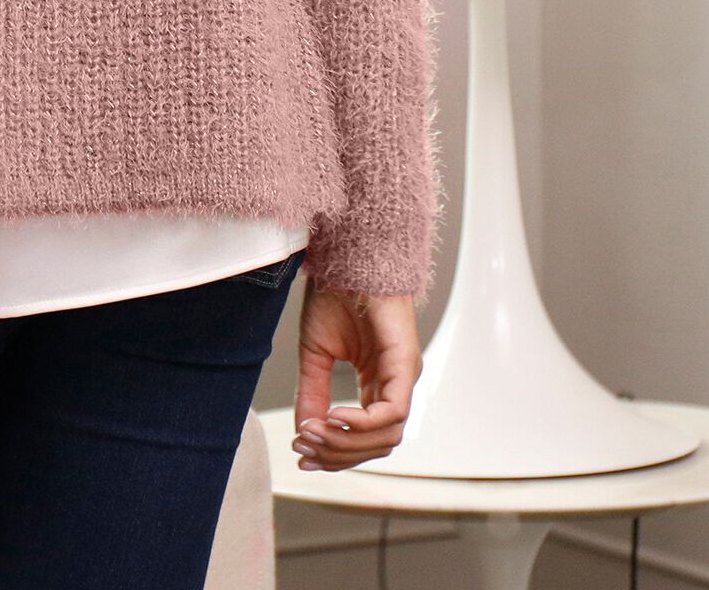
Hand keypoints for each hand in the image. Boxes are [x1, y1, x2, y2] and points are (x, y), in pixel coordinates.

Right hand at [291, 283, 421, 471]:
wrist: (349, 255)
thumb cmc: (338, 292)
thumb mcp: (317, 352)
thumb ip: (313, 392)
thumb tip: (305, 432)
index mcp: (378, 382)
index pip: (364, 436)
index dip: (335, 452)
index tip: (302, 453)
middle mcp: (396, 384)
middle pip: (377, 444)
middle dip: (338, 453)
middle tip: (303, 447)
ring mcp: (404, 376)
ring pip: (388, 436)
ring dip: (347, 441)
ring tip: (314, 430)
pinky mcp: (405, 363)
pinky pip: (393, 412)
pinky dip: (364, 423)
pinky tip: (336, 416)